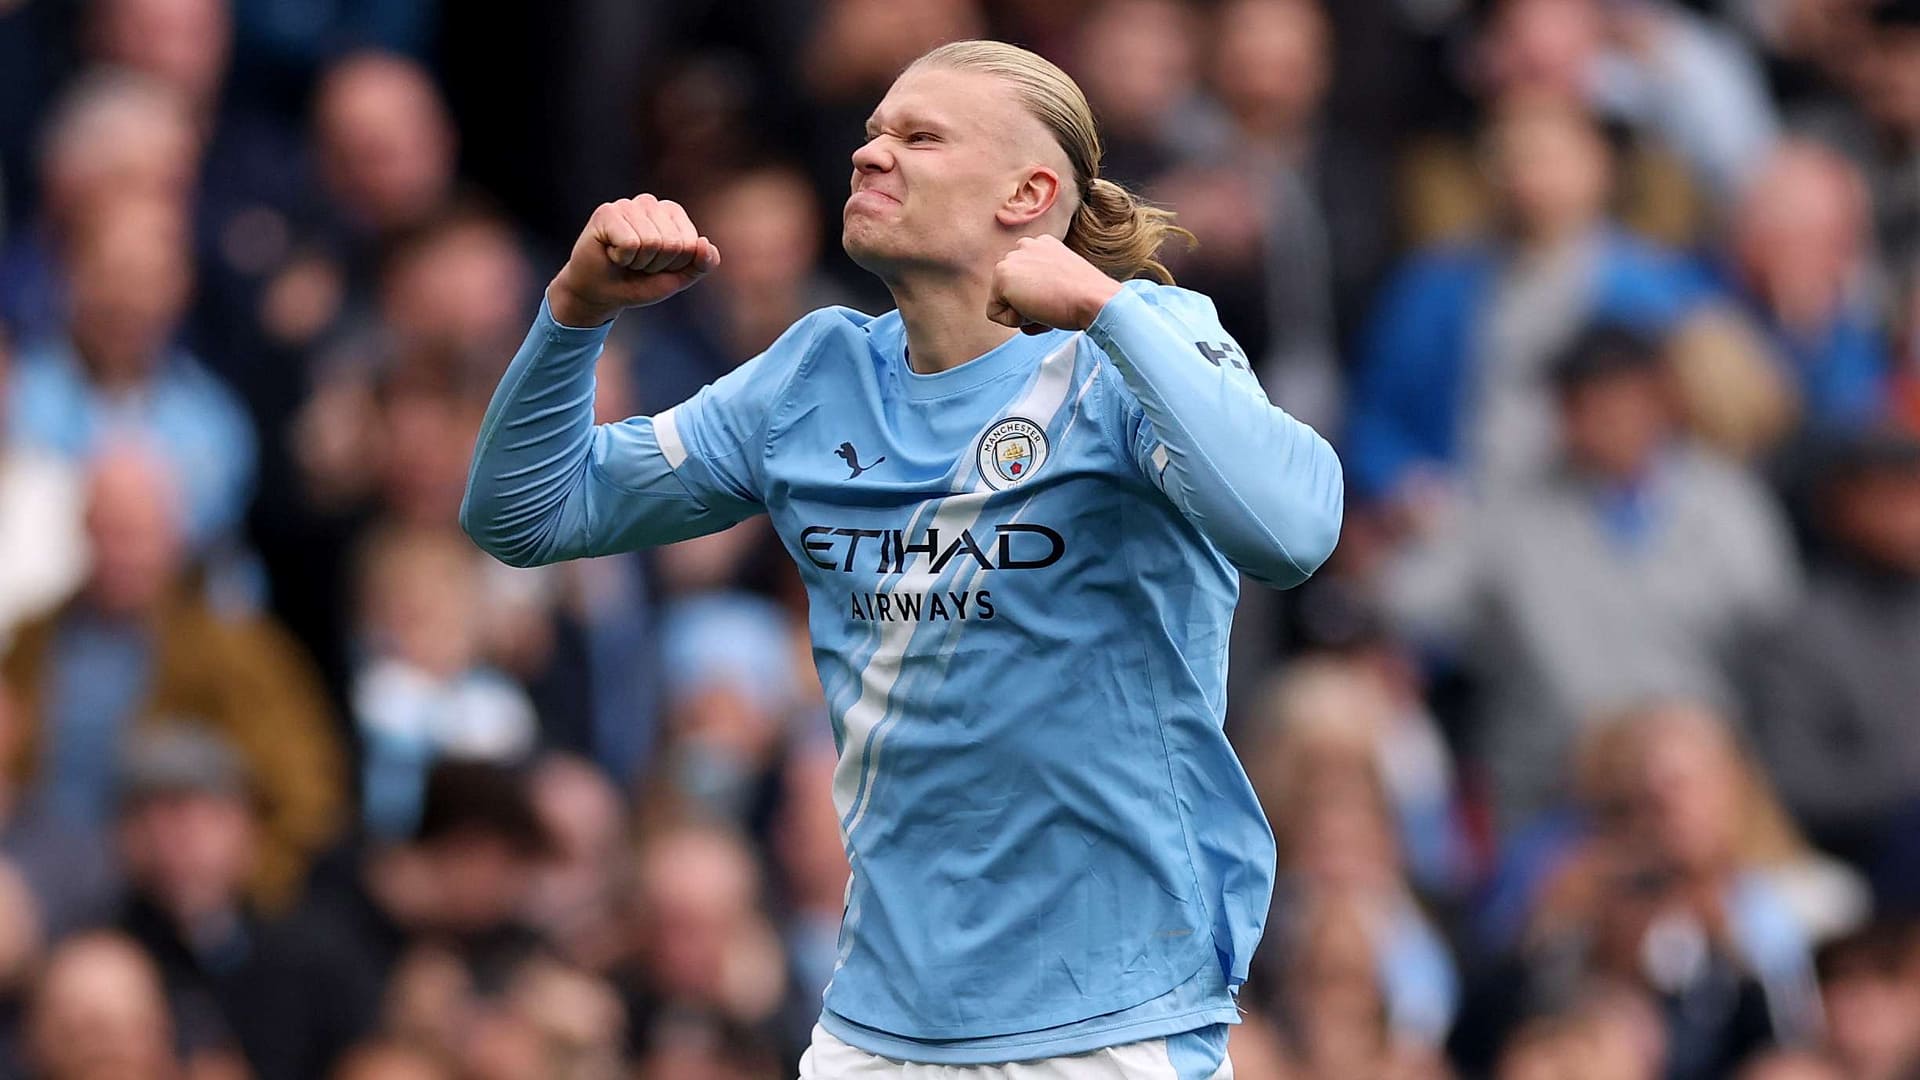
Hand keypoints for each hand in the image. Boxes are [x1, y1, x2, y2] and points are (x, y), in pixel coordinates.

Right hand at [547, 194, 720, 326]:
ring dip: (638, 262)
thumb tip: (704, 243)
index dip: (675, 265)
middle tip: (638, 264)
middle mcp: (650, 202)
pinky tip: (611, 253)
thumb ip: (701, 264)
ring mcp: (627, 205)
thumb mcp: (677, 277)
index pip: (691, 244)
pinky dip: (621, 258)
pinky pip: (630, 243)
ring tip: (625, 258)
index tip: (656, 266)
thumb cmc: (639, 281)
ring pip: (651, 243)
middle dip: (656, 265)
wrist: (601, 294)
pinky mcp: (606, 212)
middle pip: (673, 243)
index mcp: (672, 212)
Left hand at [987, 235, 1122, 334]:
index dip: (1040, 297)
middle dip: (1028, 305)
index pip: (1024, 280)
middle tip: (1054, 304)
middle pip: (1011, 291)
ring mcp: (1011, 259)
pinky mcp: (1003, 277)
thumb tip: (1029, 299)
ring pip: (1003, 302)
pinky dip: (1014, 322)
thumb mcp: (1064, 280)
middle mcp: (1024, 245)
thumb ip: (1044, 281)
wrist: (1094, 299)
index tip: (1059, 296)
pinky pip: (996, 314)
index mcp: (1042, 244)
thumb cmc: (1086, 298)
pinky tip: (1036, 310)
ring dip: (1023, 313)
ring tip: (1047, 306)